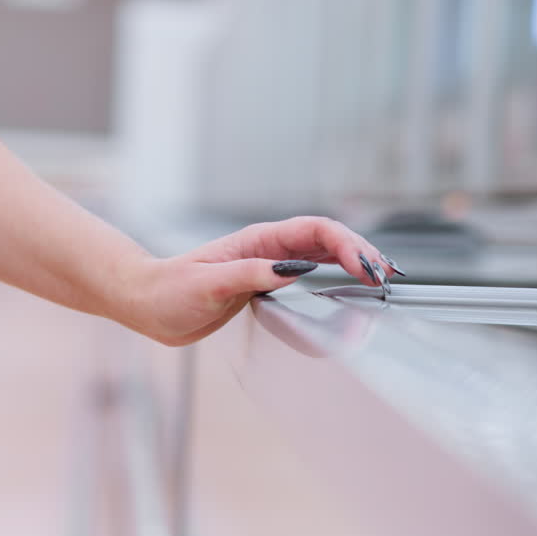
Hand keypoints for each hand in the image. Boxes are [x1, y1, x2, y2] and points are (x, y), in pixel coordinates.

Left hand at [120, 216, 395, 345]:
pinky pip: (311, 274)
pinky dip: (336, 278)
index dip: (347, 245)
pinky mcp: (266, 285)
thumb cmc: (169, 292)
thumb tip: (293, 270)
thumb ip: (249, 274)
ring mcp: (270, 266)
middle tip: (389, 276)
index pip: (315, 231)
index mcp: (258, 241)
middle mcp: (268, 249)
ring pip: (324, 256)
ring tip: (384, 278)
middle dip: (362, 253)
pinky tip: (352, 288)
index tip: (366, 269)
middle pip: (328, 239)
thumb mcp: (208, 284)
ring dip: (355, 263)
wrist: (147, 304)